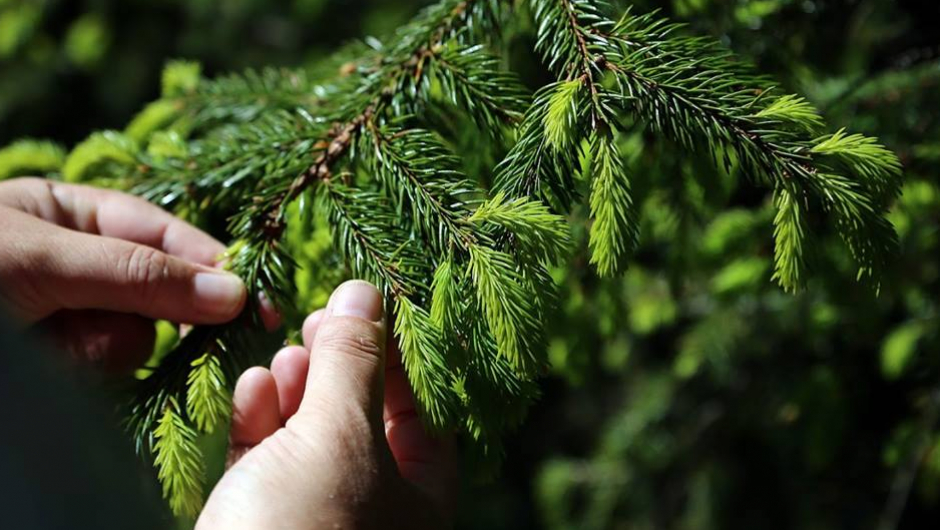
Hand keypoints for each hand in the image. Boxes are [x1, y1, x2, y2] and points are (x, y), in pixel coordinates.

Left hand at [0, 177, 256, 371]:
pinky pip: (99, 375)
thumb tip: (234, 294)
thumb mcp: (45, 259)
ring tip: (46, 346)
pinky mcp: (55, 367)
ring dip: (98, 350)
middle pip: (157, 296)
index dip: (214, 267)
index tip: (260, 306)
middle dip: (157, 316)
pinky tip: (44, 368)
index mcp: (74, 217)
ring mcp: (64, 319)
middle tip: (192, 341)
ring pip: (130, 342)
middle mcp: (78, 267)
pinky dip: (80, 375)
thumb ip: (137, 274)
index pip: (165, 236)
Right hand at [198, 281, 455, 529]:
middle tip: (315, 320)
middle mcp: (371, 506)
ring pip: (309, 434)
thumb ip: (352, 360)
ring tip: (284, 354)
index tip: (367, 302)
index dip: (396, 351)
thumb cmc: (302, 529)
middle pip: (361, 415)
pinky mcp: (259, 521)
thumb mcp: (337, 435)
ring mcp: (313, 514)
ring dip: (295, 387)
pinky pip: (266, 461)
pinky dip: (260, 420)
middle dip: (337, 365)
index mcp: (418, 496)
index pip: (421, 407)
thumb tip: (365, 291)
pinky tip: (253, 387)